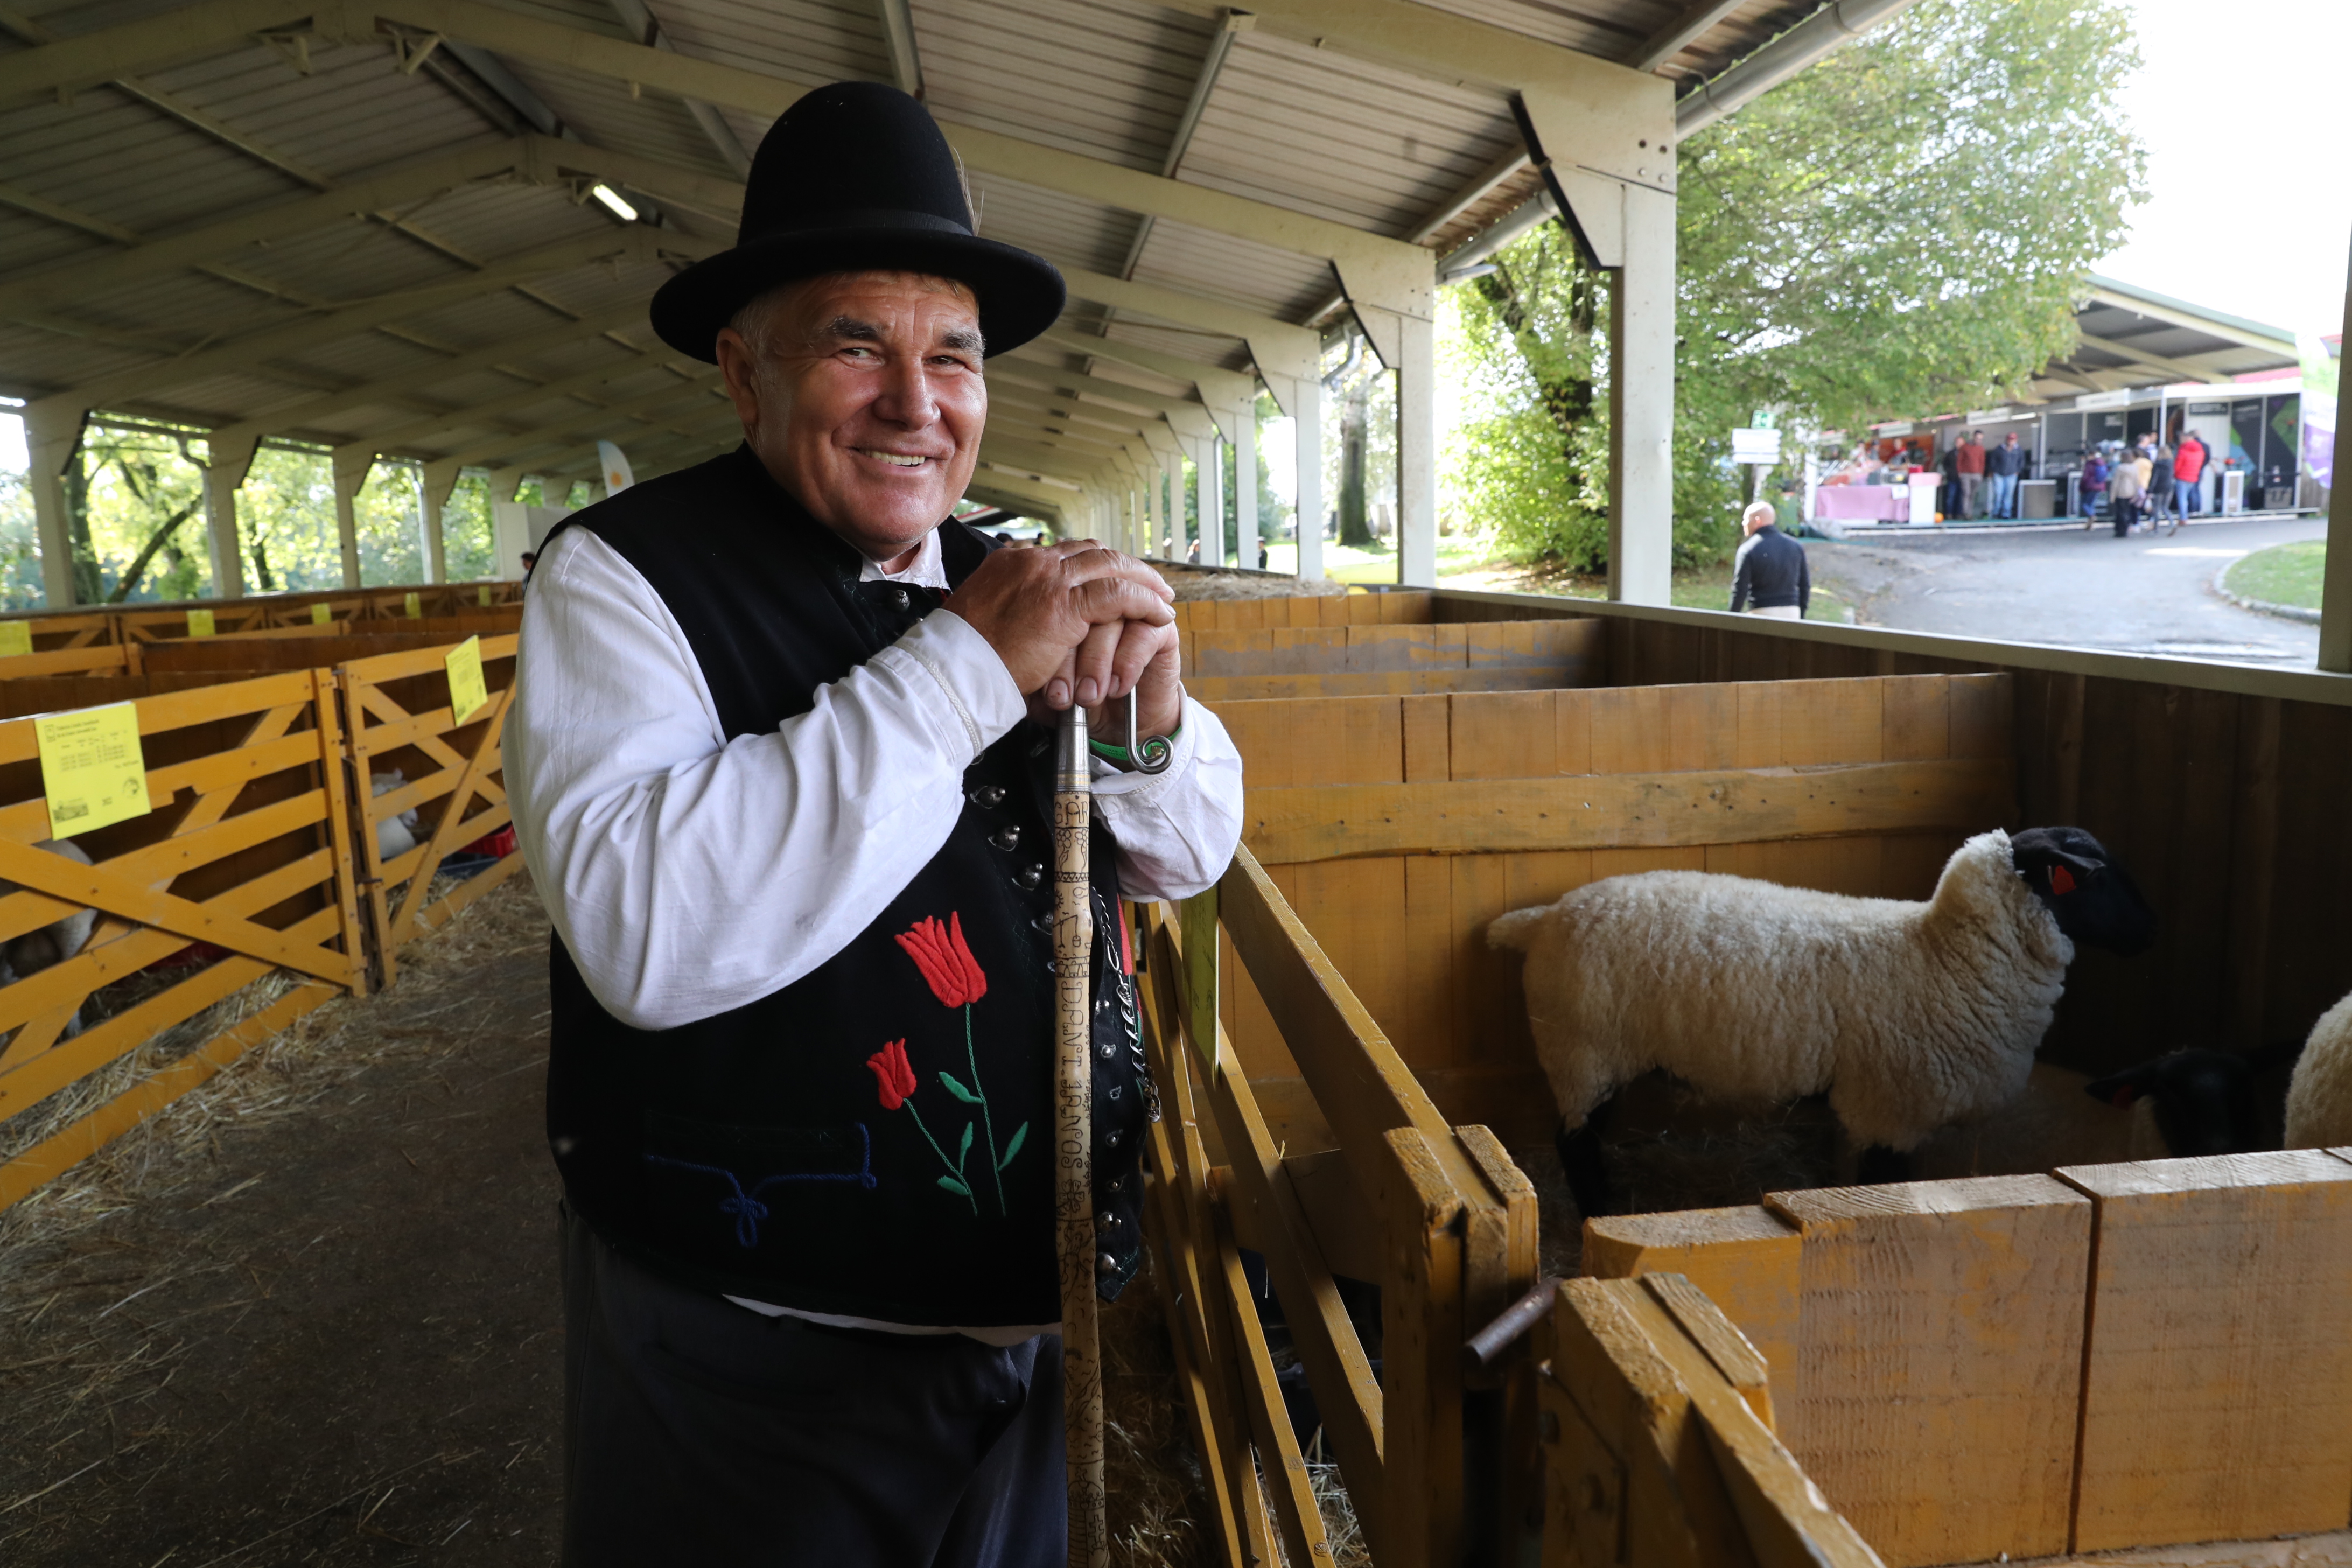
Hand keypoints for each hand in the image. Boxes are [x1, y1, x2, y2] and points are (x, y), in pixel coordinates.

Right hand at [946, 538, 1174, 706]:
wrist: (954, 669)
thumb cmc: (965, 656)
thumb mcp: (987, 619)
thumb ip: (1011, 607)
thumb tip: (1028, 617)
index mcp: (1011, 561)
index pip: (1065, 552)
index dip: (1096, 564)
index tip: (1112, 578)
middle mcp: (1032, 561)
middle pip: (1093, 552)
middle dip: (1126, 566)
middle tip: (1148, 582)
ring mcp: (1049, 579)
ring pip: (1111, 566)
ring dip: (1143, 580)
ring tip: (1162, 596)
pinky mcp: (1065, 605)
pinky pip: (1119, 594)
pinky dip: (1145, 601)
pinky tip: (1159, 612)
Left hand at [1031, 613, 1181, 746]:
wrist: (1120, 727)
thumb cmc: (1076, 698)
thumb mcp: (1039, 687)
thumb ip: (1028, 666)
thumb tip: (1019, 661)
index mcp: (1063, 601)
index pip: (1055, 601)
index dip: (1051, 644)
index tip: (1044, 686)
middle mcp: (1097, 598)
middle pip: (1085, 601)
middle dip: (1074, 653)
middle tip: (1067, 693)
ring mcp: (1131, 610)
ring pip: (1113, 615)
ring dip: (1098, 660)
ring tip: (1088, 696)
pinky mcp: (1160, 629)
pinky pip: (1144, 633)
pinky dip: (1127, 662)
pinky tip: (1117, 686)